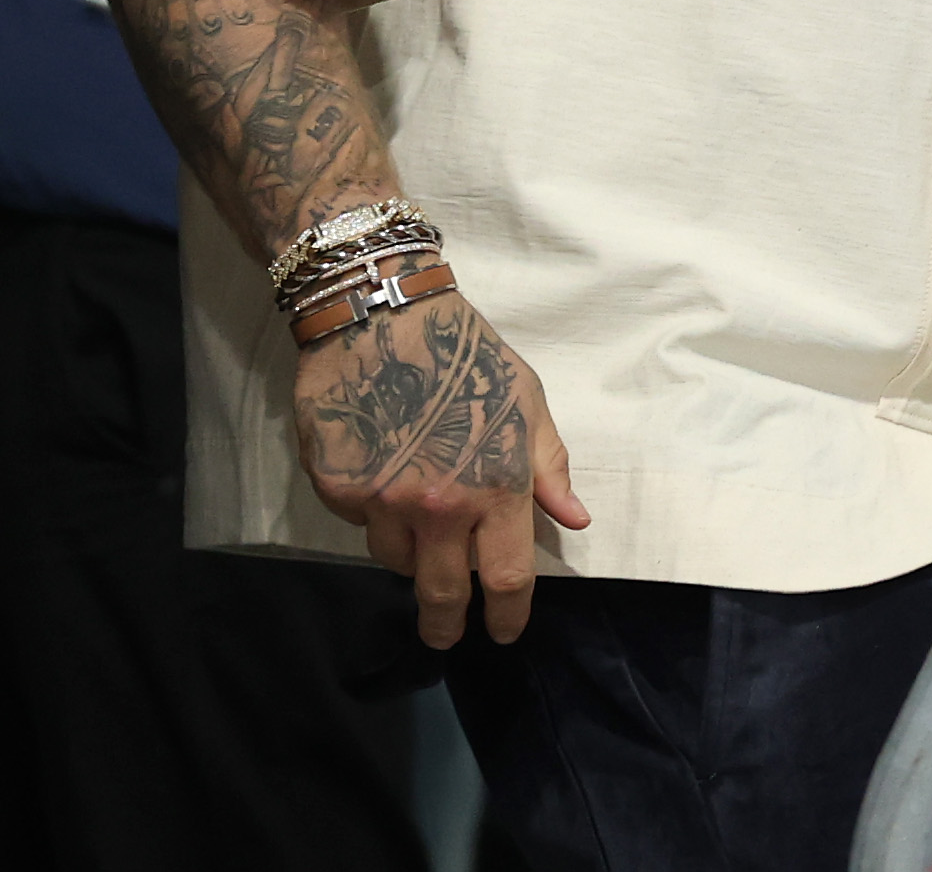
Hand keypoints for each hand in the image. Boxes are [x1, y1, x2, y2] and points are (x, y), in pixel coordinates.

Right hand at [293, 283, 590, 647]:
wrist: (382, 316)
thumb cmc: (467, 354)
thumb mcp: (527, 400)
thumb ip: (549, 466)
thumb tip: (575, 520)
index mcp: (495, 485)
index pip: (506, 577)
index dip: (507, 615)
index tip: (504, 632)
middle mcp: (438, 506)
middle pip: (443, 594)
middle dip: (447, 624)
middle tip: (446, 634)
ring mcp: (383, 502)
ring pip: (397, 562)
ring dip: (411, 557)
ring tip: (417, 526)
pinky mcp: (338, 491)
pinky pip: (360, 525)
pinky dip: (375, 515)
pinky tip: (382, 475)